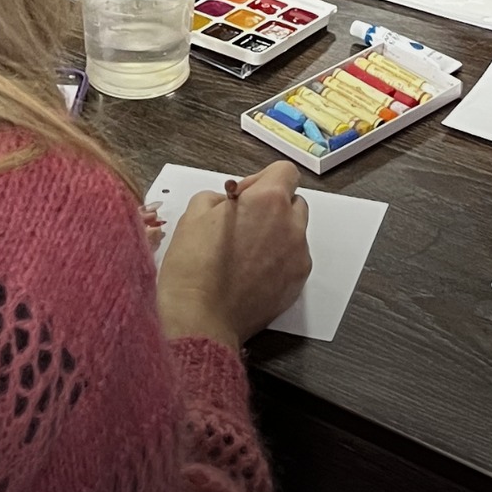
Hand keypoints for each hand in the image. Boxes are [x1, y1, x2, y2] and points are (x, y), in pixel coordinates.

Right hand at [156, 162, 312, 347]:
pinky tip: (251, 272)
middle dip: (272, 207)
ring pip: (294, 232)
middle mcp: (290, 225)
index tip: (245, 194)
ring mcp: (297, 256)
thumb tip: (227, 202)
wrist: (200, 320)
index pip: (285, 171)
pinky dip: (278, 261)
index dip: (262, 179)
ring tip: (245, 252)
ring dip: (276, 234)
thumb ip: (218, 198)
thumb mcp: (194, 215)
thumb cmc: (194, 270)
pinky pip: (293, 260)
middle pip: (293, 201)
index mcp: (268, 201)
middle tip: (243, 222)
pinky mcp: (296, 283)